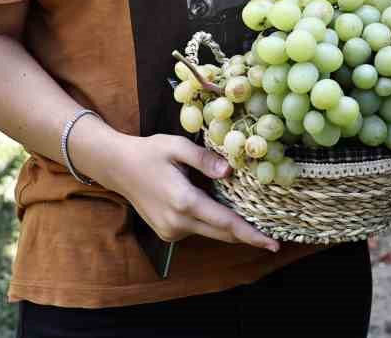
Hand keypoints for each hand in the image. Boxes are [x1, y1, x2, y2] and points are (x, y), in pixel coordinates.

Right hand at [85, 127, 279, 250]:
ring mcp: (171, 230)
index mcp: (183, 201)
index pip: (225, 222)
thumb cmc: (149, 152)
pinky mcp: (167, 232)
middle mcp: (177, 222)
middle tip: (273, 240)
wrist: (118, 167)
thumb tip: (230, 171)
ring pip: (210, 233)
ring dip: (229, 228)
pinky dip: (212, 224)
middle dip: (247, 237)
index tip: (273, 244)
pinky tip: (220, 210)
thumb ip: (205, 159)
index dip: (251, 234)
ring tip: (252, 222)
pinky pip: (198, 230)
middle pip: (222, 234)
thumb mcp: (177, 146)